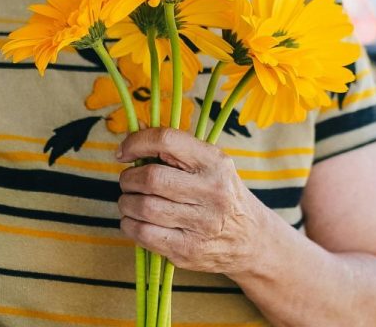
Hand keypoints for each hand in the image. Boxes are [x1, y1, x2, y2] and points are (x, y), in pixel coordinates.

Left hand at [115, 128, 271, 275]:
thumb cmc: (222, 194)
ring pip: (143, 207)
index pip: (166, 140)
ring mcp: (201, 223)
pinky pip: (143, 234)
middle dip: (128, 178)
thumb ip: (174, 148)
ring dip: (126, 202)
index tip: (124, 152)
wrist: (252, 239)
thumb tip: (137, 127)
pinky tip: (134, 220)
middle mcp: (211, 191)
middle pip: (150, 178)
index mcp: (214, 161)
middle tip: (128, 181)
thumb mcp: (209, 165)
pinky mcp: (188, 249)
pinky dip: (129, 224)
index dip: (137, 142)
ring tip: (131, 201)